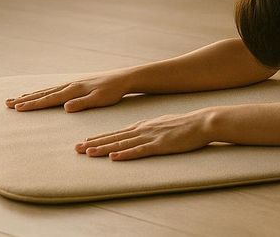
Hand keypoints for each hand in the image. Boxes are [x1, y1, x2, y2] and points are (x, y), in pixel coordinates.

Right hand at [5, 73, 131, 112]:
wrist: (124, 78)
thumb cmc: (113, 91)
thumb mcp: (100, 99)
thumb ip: (83, 103)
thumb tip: (65, 107)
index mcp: (74, 90)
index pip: (49, 99)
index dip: (33, 104)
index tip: (17, 108)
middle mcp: (70, 85)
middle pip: (44, 93)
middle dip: (26, 99)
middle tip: (7, 103)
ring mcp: (73, 84)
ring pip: (48, 90)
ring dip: (32, 94)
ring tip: (17, 98)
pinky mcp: (77, 84)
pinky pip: (55, 89)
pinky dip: (44, 92)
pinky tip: (40, 94)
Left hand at [75, 109, 214, 160]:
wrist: (202, 122)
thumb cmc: (185, 125)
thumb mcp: (164, 124)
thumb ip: (150, 129)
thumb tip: (139, 134)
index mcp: (144, 125)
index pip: (117, 133)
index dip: (100, 138)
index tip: (85, 142)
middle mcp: (143, 130)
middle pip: (115, 138)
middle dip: (95, 143)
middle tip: (77, 148)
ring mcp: (151, 137)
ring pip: (122, 144)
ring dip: (104, 149)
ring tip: (89, 153)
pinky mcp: (160, 145)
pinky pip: (140, 151)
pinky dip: (126, 154)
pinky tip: (114, 157)